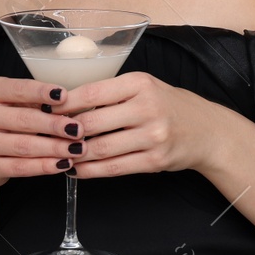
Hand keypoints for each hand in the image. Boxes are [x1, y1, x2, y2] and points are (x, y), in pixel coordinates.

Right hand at [0, 75, 85, 188]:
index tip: (65, 96)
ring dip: (54, 148)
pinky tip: (62, 164)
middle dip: (54, 125)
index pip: (17, 89)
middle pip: (23, 119)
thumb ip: (41, 102)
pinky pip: (18, 167)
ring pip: (22, 145)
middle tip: (78, 129)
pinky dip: (43, 166)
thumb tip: (74, 106)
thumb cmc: (10, 122)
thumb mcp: (21, 104)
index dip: (41, 92)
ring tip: (76, 149)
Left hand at [49, 71, 225, 177]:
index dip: (64, 104)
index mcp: (140, 83)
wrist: (207, 131)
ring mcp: (153, 136)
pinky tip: (77, 169)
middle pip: (92, 123)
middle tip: (48, 136)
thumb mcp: (145, 88)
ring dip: (74, 155)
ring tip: (60, 154)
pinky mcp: (155, 160)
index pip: (91, 93)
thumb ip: (111, 94)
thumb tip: (66, 105)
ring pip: (100, 148)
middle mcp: (148, 107)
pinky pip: (114, 168)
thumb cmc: (168, 106)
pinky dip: (90, 170)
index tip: (47, 110)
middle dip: (64, 132)